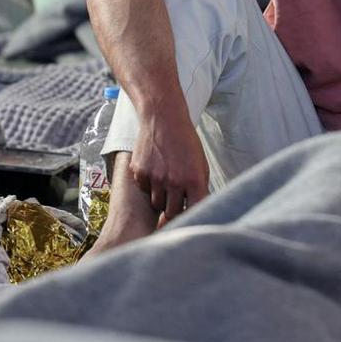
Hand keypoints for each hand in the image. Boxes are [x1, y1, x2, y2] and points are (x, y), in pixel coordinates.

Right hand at [127, 110, 209, 225]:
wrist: (163, 119)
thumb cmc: (185, 142)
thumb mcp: (200, 164)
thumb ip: (199, 188)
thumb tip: (197, 210)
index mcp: (194, 179)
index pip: (194, 211)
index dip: (191, 219)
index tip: (188, 222)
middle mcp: (174, 181)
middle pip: (172, 213)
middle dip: (174, 210)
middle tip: (175, 200)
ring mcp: (155, 178)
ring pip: (157, 203)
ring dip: (161, 198)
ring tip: (166, 180)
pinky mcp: (140, 173)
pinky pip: (144, 190)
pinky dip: (149, 185)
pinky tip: (155, 170)